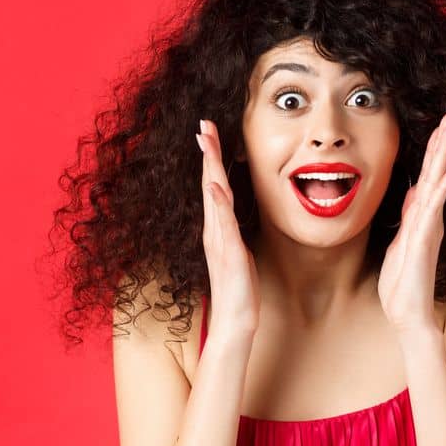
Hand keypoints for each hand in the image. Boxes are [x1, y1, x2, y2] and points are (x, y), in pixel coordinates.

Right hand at [196, 119, 259, 336]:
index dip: (212, 160)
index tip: (210, 133)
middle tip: (204, 124)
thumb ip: (235, 234)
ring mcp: (220, 240)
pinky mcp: (229, 253)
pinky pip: (222, 224)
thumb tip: (235, 219)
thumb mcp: (241, 254)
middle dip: (208, 153)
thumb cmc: (240, 290)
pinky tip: (214, 185)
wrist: (236, 321)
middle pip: (209, 183)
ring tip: (207, 142)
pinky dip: (217, 203)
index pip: (214, 186)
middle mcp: (215, 230)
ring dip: (210, 168)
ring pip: (213, 196)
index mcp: (219, 228)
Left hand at [379, 111, 445, 331]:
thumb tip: (414, 192)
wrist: (407, 312)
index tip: (440, 126)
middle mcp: (430, 218)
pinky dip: (444, 187)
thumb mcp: (401, 242)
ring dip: (444, 154)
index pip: (428, 177)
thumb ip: (409, 217)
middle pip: (437, 172)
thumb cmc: (403, 283)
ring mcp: (430, 227)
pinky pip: (435, 207)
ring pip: (438, 182)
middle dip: (443, 142)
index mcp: (422, 218)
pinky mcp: (426, 238)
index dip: (433, 151)